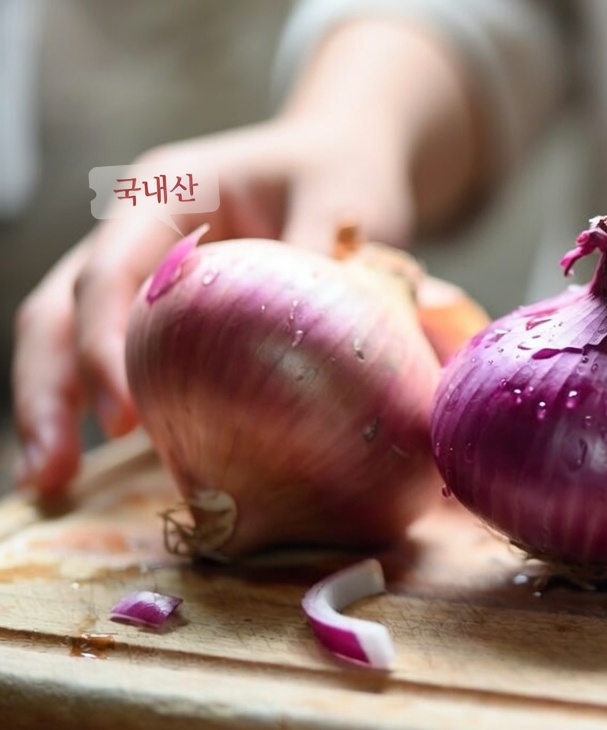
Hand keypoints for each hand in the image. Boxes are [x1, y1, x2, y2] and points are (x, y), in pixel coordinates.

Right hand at [11, 18, 481, 497]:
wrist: (343, 157)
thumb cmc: (342, 174)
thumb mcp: (344, 203)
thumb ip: (324, 264)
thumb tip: (332, 350)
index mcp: (166, 192)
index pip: (111, 269)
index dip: (105, 344)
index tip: (124, 418)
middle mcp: (133, 230)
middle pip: (62, 309)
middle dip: (50, 392)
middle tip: (54, 473)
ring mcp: (136, 269)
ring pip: (66, 336)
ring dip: (53, 409)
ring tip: (50, 484)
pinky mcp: (156, 309)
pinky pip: (112, 357)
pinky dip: (98, 408)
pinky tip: (95, 472)